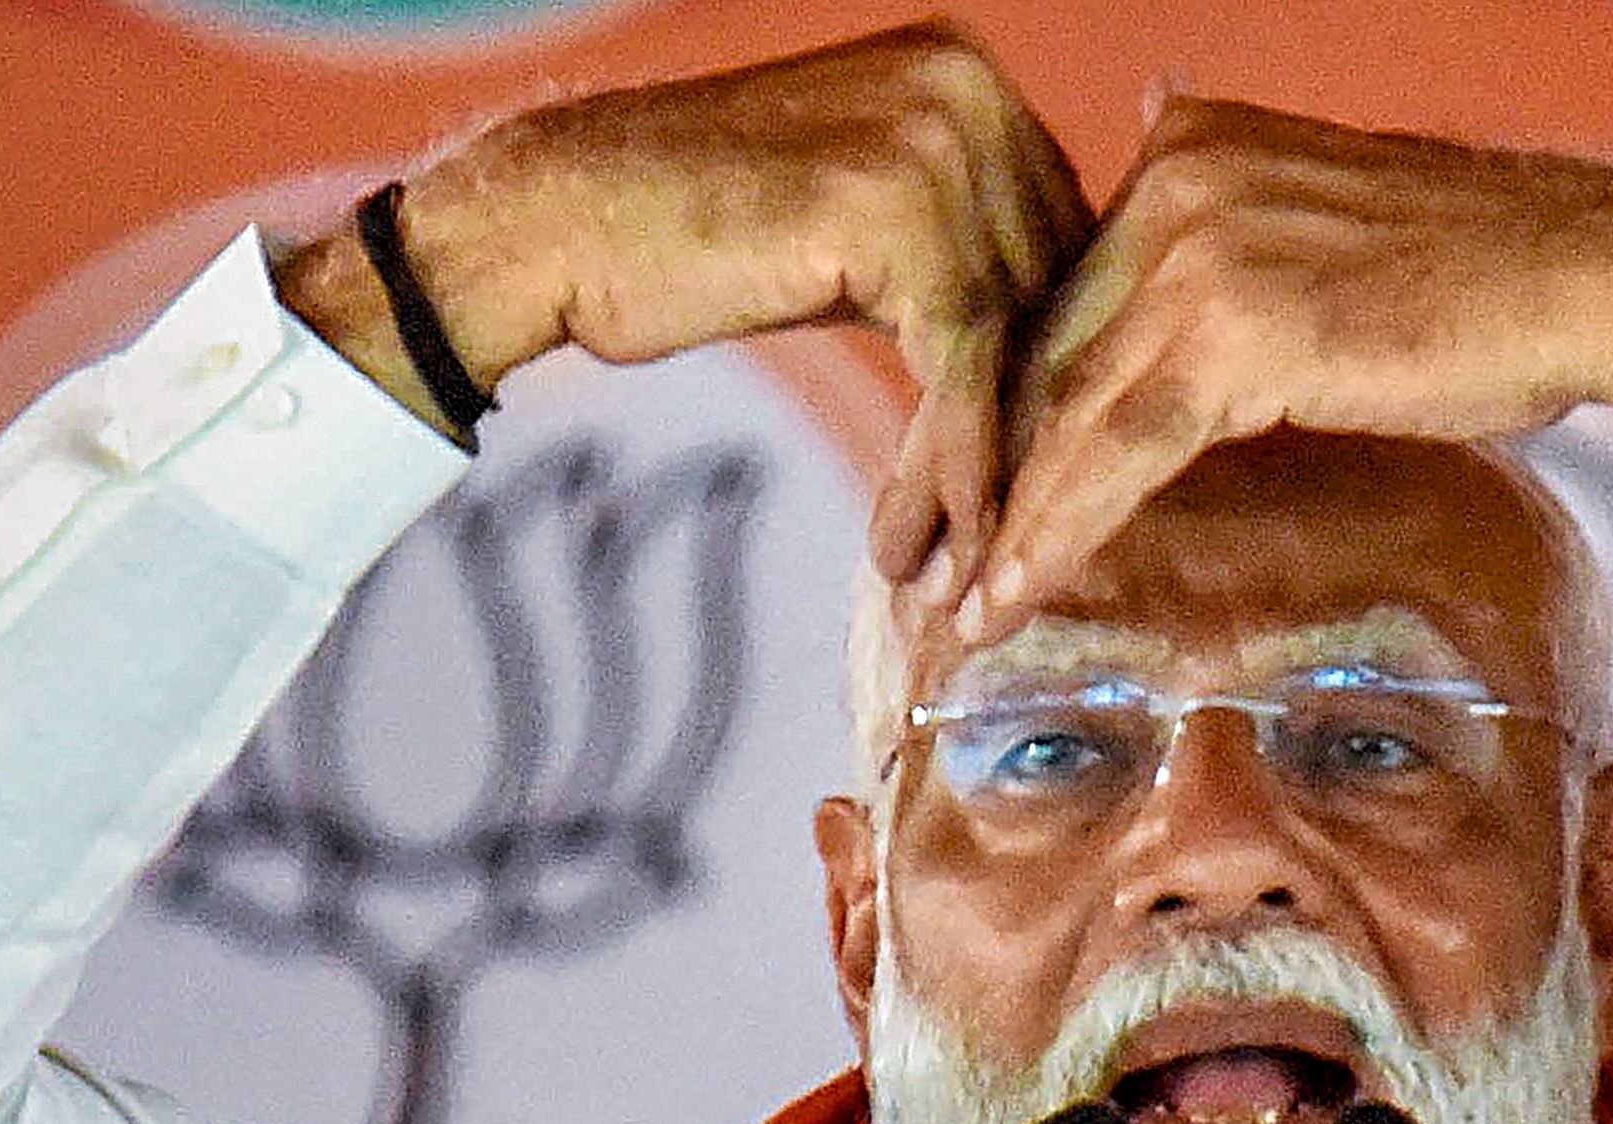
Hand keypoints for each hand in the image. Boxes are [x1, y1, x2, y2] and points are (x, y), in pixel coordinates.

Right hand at [281, 22, 1091, 584]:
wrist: (552, 219)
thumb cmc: (687, 235)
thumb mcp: (849, 223)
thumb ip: (954, 247)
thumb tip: (1051, 338)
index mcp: (966, 71)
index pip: (1060, 236)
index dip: (1046, 367)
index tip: (1026, 476)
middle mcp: (969, 86)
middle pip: (1053, 291)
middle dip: (1025, 426)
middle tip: (994, 541)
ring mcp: (937, 142)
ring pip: (1012, 343)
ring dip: (979, 471)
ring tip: (946, 565)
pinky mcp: (897, 218)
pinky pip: (962, 369)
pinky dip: (948, 468)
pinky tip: (919, 542)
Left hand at [958, 98, 1612, 640]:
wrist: (1598, 279)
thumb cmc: (1485, 285)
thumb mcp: (1328, 239)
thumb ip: (1232, 244)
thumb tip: (1166, 220)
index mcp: (1187, 147)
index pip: (1063, 297)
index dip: (996, 408)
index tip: (940, 493)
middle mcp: (1175, 176)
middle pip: (1040, 348)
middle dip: (966, 470)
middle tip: (905, 563)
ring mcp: (1201, 246)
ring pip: (1062, 408)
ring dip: (992, 520)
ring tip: (945, 608)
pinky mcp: (1236, 328)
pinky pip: (1117, 448)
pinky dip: (1053, 530)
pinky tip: (1008, 597)